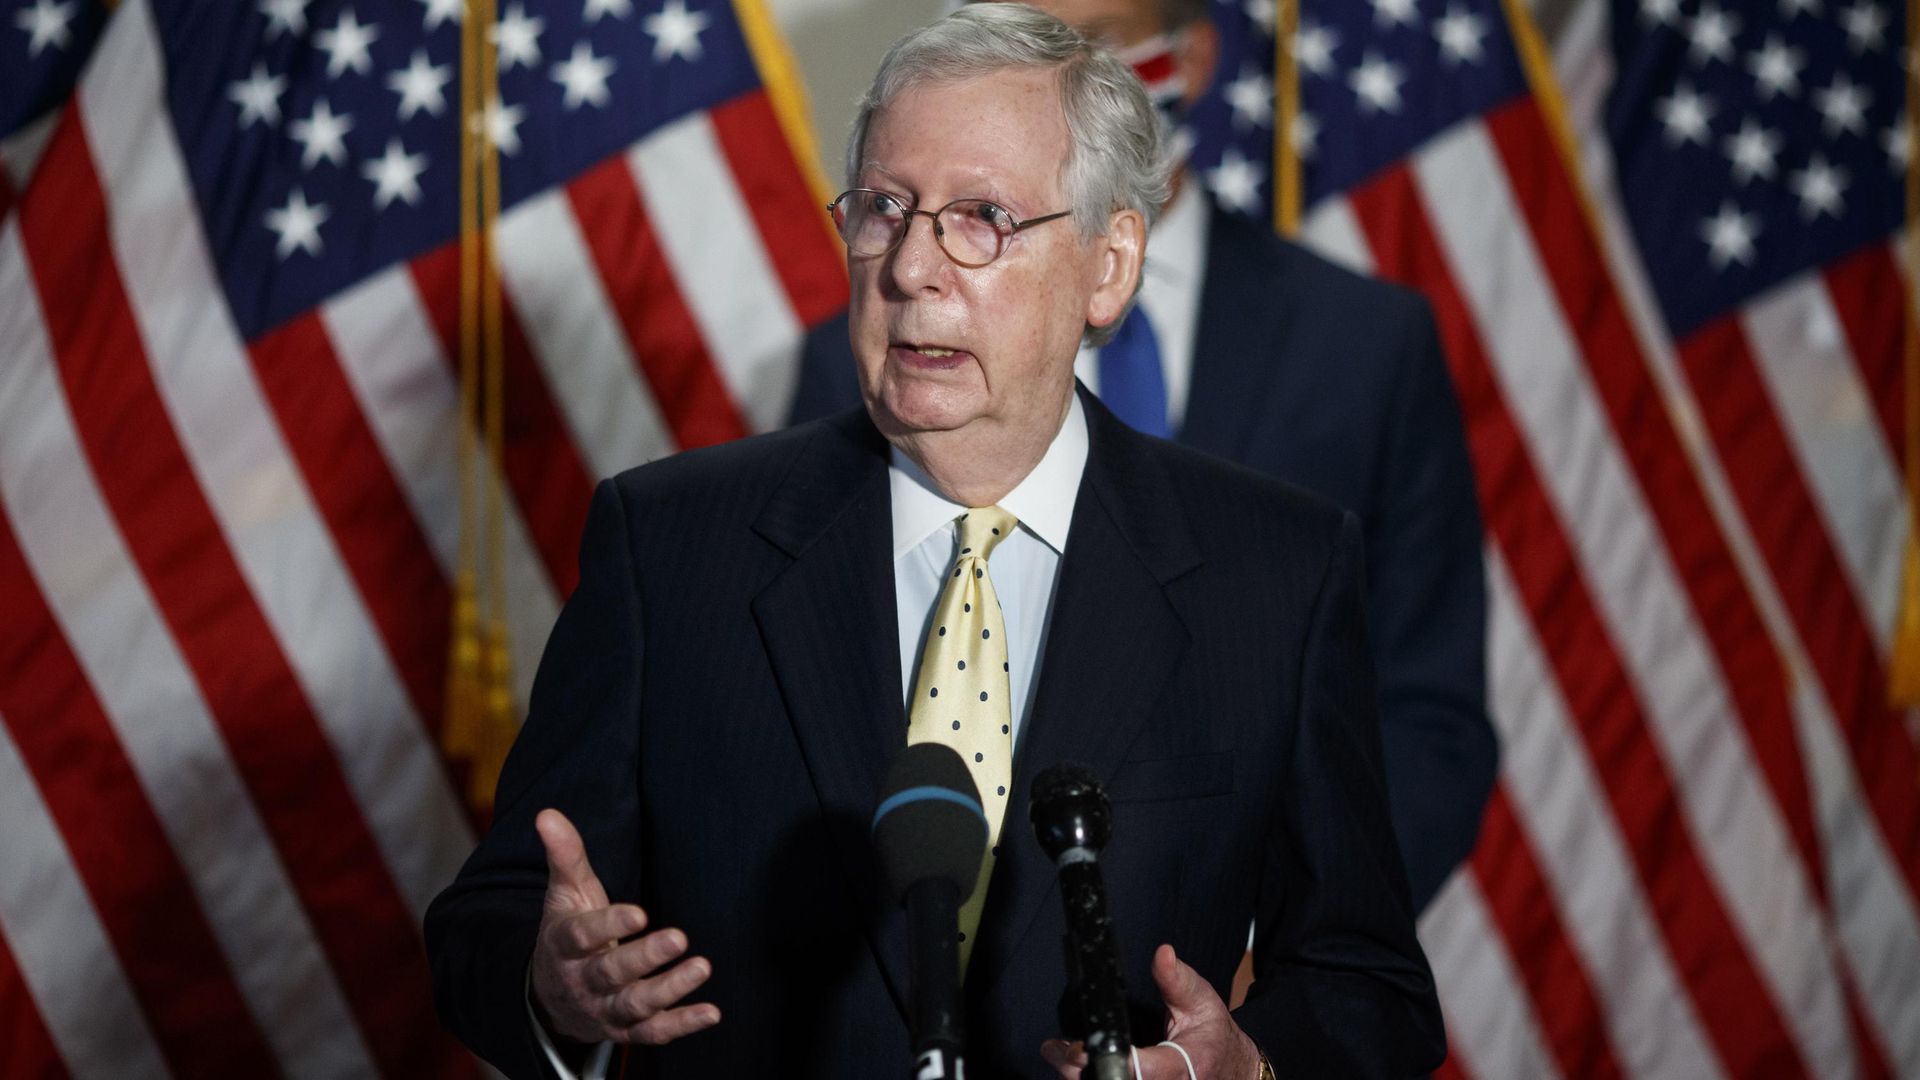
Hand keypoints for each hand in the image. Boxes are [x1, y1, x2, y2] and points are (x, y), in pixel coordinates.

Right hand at [527, 809, 721, 1045]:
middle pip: (611, 973)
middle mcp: (582, 981)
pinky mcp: (625, 1030)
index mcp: (564, 944)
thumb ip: (565, 855)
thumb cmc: (568, 932)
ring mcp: (604, 1009)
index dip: (609, 925)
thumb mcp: (564, 893)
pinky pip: (653, 1033)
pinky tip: (711, 1012)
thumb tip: (547, 814)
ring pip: (634, 1005)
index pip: (582, 936)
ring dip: (669, 990)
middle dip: (644, 958)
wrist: (551, 996)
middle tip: (679, 937)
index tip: (638, 913)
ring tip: (701, 966)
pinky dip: (682, 1025)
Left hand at [1041, 944, 1260, 1079]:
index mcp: (1184, 1065)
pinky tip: (1078, 1065)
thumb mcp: (1202, 1001)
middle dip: (1081, 1071)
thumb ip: (1177, 980)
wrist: (1231, 1070)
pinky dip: (1095, 1077)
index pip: (1142, 1070)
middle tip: (1056, 1048)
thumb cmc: (1214, 1036)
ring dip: (1082, 1077)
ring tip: (1059, 1053)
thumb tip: (1163, 954)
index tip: (1079, 1047)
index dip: (1111, 1060)